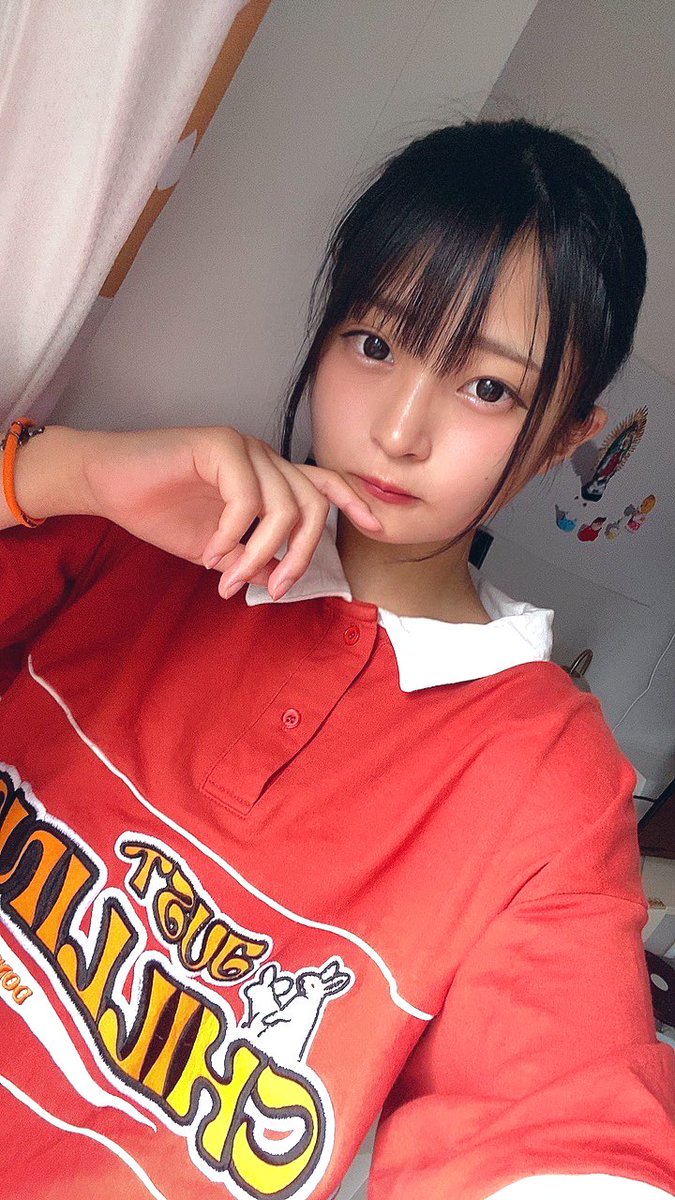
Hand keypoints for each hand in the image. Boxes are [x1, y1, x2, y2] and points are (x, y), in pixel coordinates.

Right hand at [83, 425, 382, 599]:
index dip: (353, 503)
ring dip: (259, 554)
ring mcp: (244, 447)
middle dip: (303, 554)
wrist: (109, 484)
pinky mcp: (219, 444)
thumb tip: (279, 578)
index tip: (377, 528)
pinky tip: (210, 553)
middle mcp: (264, 457)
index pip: (323, 485)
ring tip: (230, 580)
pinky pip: (246, 497)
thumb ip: (251, 558)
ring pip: (282, 505)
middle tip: (277, 588)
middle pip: (312, 504)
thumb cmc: (161, 510)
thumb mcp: (217, 548)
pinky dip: (232, 533)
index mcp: (269, 477)